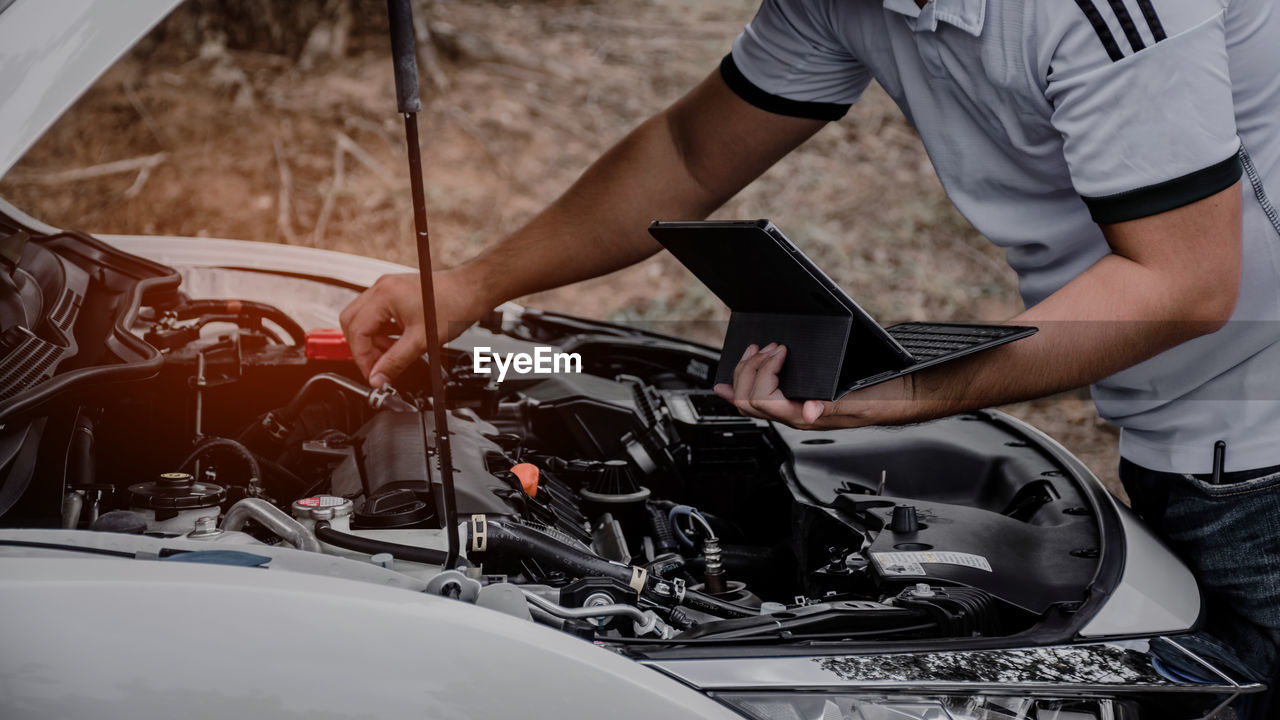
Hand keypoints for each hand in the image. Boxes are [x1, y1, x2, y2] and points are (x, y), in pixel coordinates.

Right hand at [339, 269, 486, 386]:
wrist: (472, 289)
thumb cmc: (455, 306)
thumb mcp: (422, 341)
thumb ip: (396, 362)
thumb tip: (378, 378)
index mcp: (384, 295)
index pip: (357, 331)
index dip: (362, 357)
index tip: (372, 374)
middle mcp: (381, 287)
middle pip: (352, 322)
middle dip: (362, 348)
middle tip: (378, 367)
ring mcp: (387, 288)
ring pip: (362, 319)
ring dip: (372, 341)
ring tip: (390, 356)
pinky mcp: (394, 292)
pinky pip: (375, 314)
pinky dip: (381, 332)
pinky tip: (395, 344)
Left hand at [712, 343, 916, 429]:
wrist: (895, 398)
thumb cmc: (879, 399)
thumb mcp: (856, 399)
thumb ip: (830, 405)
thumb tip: (808, 411)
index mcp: (805, 417)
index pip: (764, 400)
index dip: (764, 372)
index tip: (780, 350)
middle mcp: (794, 416)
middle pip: (749, 401)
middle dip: (749, 371)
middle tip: (763, 348)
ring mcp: (793, 410)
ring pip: (750, 401)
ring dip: (745, 374)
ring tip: (753, 352)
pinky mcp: (797, 402)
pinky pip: (760, 400)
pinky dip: (742, 387)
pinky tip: (731, 381)